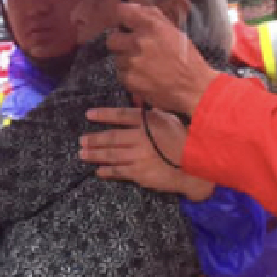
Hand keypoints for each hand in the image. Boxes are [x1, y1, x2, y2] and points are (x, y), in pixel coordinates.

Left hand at [79, 107, 215, 200]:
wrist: (195, 166)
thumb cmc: (185, 140)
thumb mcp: (171, 119)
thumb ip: (153, 113)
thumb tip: (139, 102)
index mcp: (148, 122)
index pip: (121, 115)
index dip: (103, 114)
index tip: (89, 115)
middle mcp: (140, 138)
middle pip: (111, 136)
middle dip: (94, 139)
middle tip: (81, 140)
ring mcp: (138, 156)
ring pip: (111, 154)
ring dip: (95, 154)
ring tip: (82, 154)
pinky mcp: (139, 173)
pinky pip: (119, 171)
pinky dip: (107, 171)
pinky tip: (98, 171)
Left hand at [105, 3, 220, 115]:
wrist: (194, 88)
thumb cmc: (188, 59)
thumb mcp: (175, 32)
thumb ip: (154, 17)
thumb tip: (136, 9)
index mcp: (152, 26)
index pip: (122, 12)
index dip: (123, 18)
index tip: (126, 24)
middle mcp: (139, 42)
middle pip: (112, 38)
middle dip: (120, 43)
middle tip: (133, 48)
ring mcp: (132, 62)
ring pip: (117, 58)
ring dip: (127, 61)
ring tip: (144, 66)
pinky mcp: (130, 80)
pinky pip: (121, 74)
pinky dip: (130, 76)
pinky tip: (144, 77)